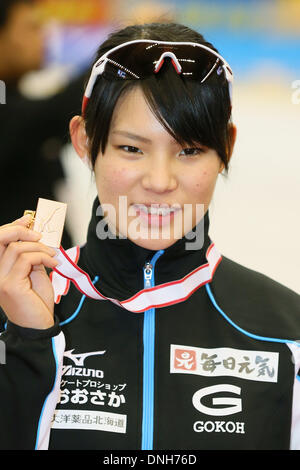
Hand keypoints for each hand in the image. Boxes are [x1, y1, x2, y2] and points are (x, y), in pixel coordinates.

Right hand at [0, 214, 58, 328]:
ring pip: (17, 248)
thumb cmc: (37, 303)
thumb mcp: (35, 274)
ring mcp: (0, 279)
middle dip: (20, 230)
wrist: (39, 327)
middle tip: (40, 234)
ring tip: (53, 256)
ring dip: (40, 248)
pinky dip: (44, 257)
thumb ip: (32, 257)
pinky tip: (54, 264)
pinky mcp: (10, 285)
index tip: (28, 219)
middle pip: (0, 239)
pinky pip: (26, 259)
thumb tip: (37, 237)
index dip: (12, 226)